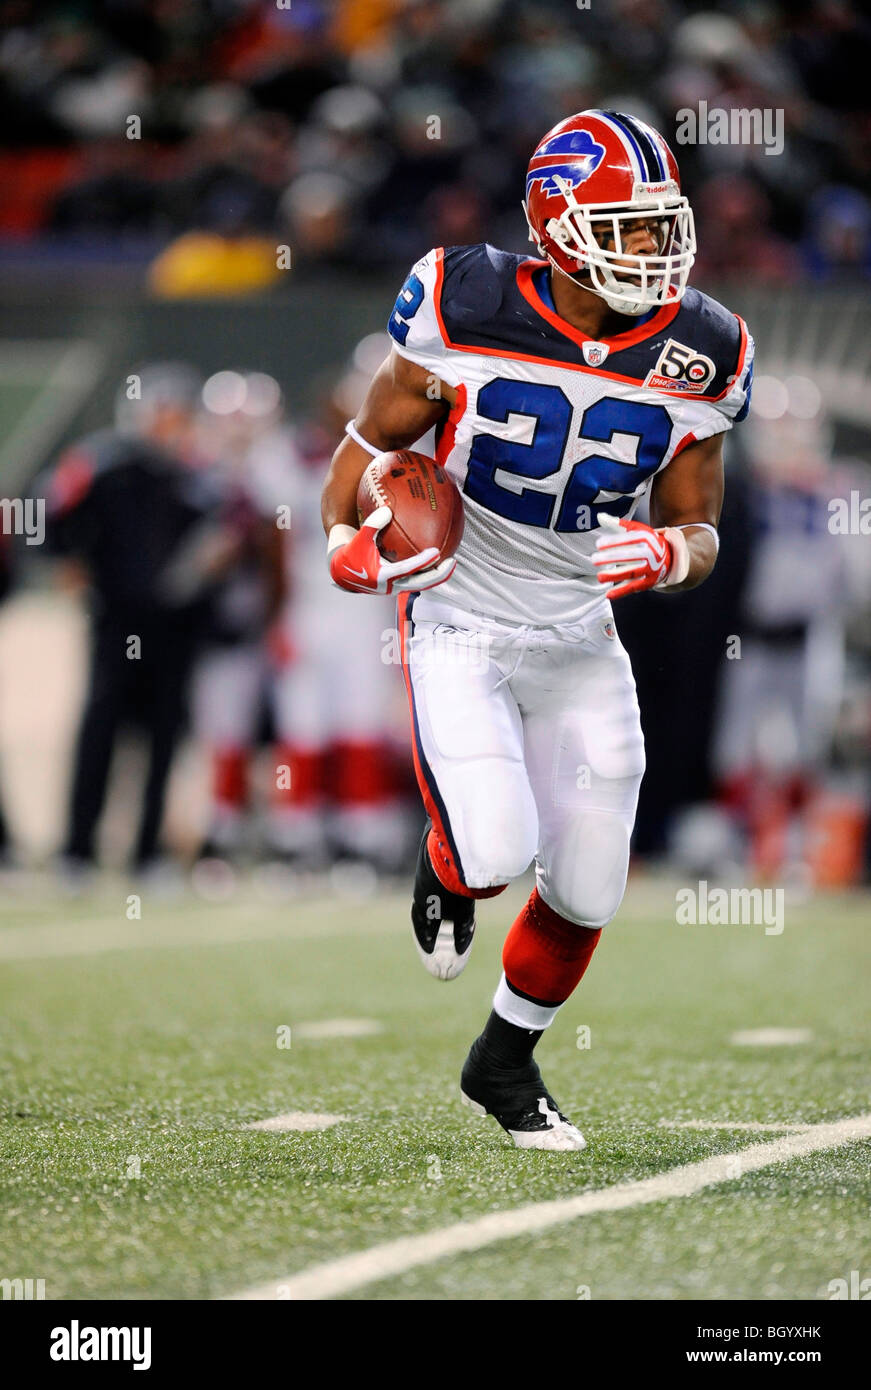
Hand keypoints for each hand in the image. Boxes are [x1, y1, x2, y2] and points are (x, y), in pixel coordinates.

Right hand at [328, 506, 454, 595]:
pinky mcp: (398, 585)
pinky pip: (417, 579)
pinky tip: (437, 559)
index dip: (423, 562)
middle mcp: (392, 586)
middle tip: (452, 561)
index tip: (437, 552)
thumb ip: (372, 524)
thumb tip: (388, 509)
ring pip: (422, 584)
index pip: (407, 570)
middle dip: (438, 575)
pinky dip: (427, 571)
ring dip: (436, 575)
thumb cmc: (351, 553)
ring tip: (451, 562)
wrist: (342, 573)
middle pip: (421, 584)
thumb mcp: (359, 538)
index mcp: (383, 576)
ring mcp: (397, 587)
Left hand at [593, 514, 681, 599]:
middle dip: (612, 558)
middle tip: (594, 560)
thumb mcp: (636, 530)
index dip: (613, 541)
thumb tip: (599, 516)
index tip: (598, 544)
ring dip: (615, 576)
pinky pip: (634, 587)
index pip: (629, 539)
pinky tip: (608, 594)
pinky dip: (621, 592)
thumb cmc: (646, 542)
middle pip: (630, 556)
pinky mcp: (648, 582)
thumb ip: (617, 524)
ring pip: (632, 572)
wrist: (670, 557)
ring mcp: (651, 569)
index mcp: (647, 538)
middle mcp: (651, 553)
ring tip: (599, 577)